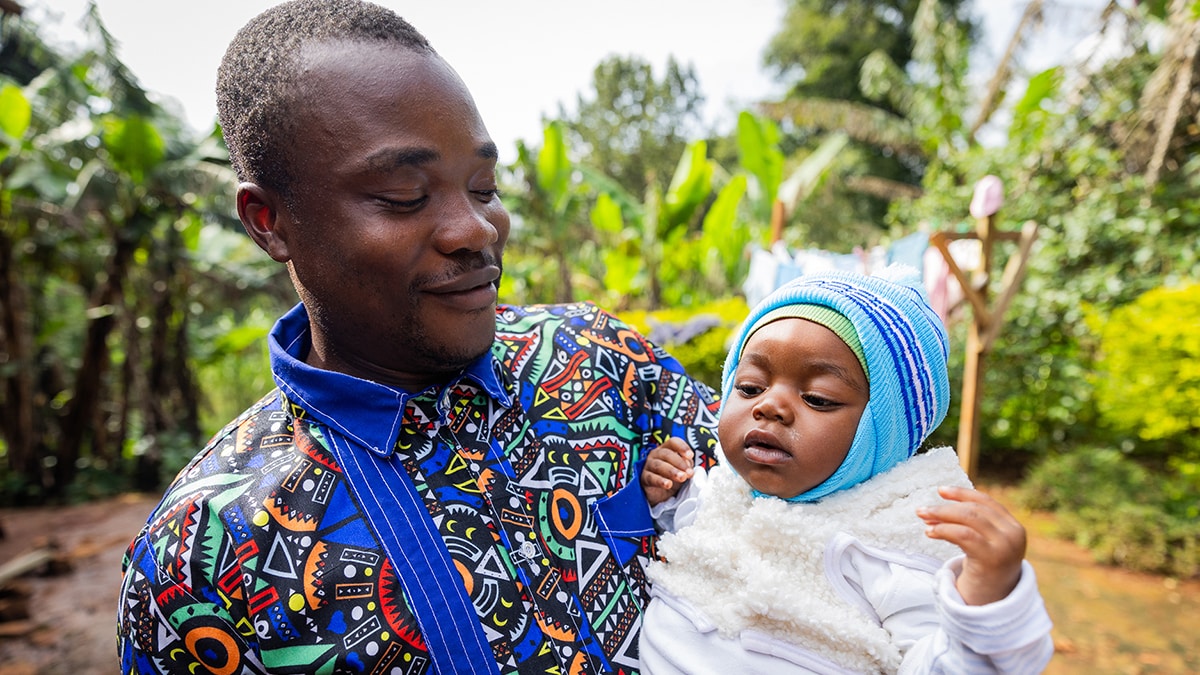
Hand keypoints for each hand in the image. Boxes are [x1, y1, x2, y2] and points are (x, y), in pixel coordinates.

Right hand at [641, 438, 694, 506]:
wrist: (660, 493)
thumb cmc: (671, 477)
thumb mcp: (682, 470)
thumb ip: (686, 465)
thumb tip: (688, 464)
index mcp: (666, 449)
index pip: (673, 442)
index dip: (682, 447)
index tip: (690, 455)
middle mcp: (656, 454)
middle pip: (666, 454)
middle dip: (679, 463)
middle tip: (688, 472)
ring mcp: (648, 465)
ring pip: (659, 465)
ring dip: (672, 471)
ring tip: (681, 478)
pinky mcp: (644, 478)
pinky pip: (651, 478)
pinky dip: (660, 481)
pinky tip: (668, 484)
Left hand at [917, 486, 1026, 605]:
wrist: (993, 604)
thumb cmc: (984, 571)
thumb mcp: (985, 543)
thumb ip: (974, 524)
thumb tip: (941, 505)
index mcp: (1014, 526)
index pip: (986, 502)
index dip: (962, 494)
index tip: (940, 490)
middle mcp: (1013, 534)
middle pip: (974, 510)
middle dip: (946, 507)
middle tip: (922, 510)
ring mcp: (1005, 546)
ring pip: (968, 519)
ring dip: (941, 516)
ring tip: (923, 519)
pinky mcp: (991, 558)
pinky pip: (963, 535)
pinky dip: (943, 530)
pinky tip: (930, 533)